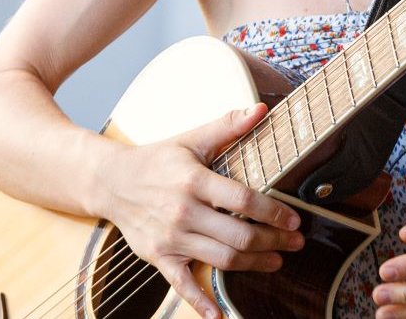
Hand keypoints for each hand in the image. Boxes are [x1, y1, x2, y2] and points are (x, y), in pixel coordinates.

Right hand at [100, 104, 302, 318]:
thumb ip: (228, 125)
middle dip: (273, 242)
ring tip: (276, 262)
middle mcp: (183, 212)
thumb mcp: (192, 138)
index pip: (243, 200)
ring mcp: (171, 238)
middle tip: (294, 243)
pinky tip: (219, 315)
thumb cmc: (158, 159)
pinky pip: (181, 285)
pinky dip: (200, 303)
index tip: (294, 219)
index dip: (273, 212)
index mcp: (194, 181)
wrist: (111, 182)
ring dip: (254, 265)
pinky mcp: (159, 257)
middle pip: (238, 236)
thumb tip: (261, 109)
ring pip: (221, 259)